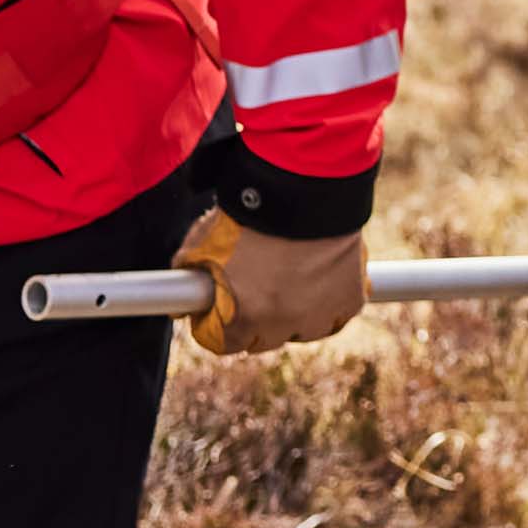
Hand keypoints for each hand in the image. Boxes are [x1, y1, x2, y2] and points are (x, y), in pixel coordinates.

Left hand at [186, 210, 367, 355]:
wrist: (305, 184)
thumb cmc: (249, 212)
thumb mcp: (203, 242)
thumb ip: (187, 275)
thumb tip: (177, 302)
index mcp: (244, 315)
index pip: (222, 344)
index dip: (214, 325)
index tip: (216, 308)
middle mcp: (283, 323)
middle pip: (262, 340)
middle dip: (254, 319)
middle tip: (254, 288)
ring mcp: (320, 313)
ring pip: (302, 330)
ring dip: (293, 314)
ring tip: (289, 280)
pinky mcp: (350, 298)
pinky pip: (337, 316)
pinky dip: (329, 304)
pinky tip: (319, 283)